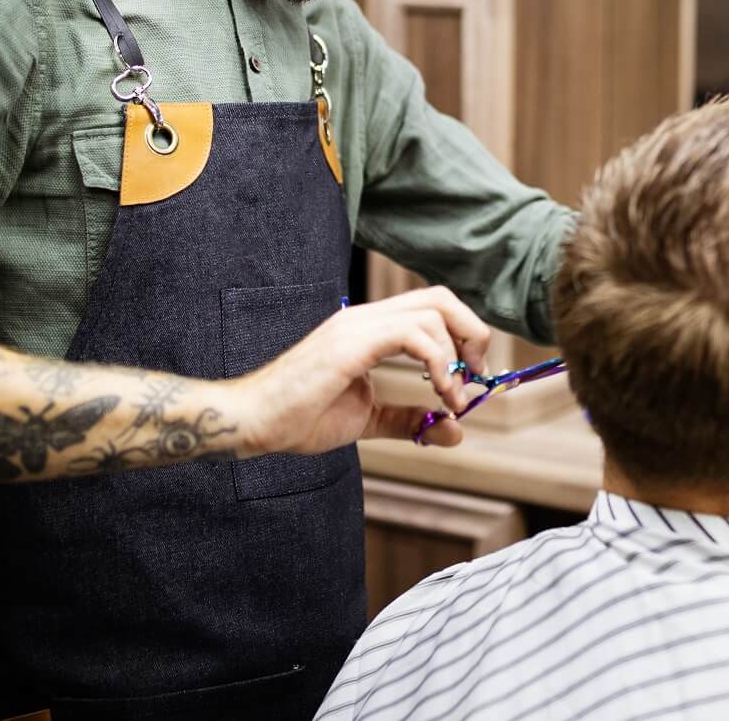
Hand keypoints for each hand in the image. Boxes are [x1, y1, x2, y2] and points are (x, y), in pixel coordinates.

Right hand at [222, 287, 490, 456]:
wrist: (252, 423)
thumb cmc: (299, 418)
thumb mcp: (367, 420)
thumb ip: (409, 420)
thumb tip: (454, 431)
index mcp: (369, 328)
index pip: (431, 306)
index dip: (463, 334)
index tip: (472, 377)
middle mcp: (366, 317)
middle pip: (440, 296)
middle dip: (472, 333)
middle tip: (476, 377)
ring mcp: (357, 325)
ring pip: (433, 311)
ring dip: (456, 355)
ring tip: (453, 397)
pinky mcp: (350, 342)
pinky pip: (413, 334)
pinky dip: (438, 362)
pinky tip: (438, 392)